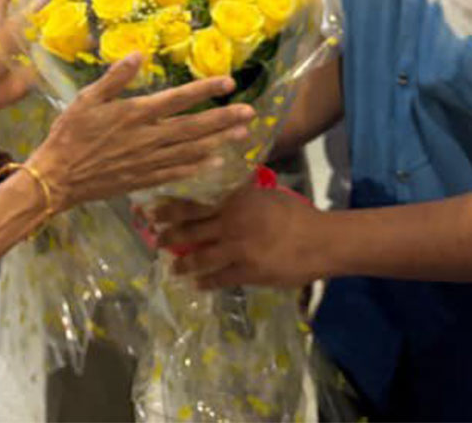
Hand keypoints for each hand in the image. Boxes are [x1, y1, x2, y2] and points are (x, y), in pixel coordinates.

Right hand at [29, 55, 252, 210]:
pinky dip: (198, 166)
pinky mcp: (144, 179)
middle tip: (250, 113)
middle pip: (194, 127)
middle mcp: (148, 138)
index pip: (179, 99)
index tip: (229, 83)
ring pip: (191, 150)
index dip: (205, 90)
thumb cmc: (69, 134)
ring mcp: (148, 161)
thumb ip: (115, 78)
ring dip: (219, 141)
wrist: (58, 178)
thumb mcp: (86, 99)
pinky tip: (214, 162)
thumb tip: (138, 53)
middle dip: (224, 119)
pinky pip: (177, 171)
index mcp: (135, 114)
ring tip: (242, 135)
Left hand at [151, 182, 324, 289]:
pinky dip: (205, 282)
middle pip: (190, 230)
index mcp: (234, 201)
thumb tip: (225, 187)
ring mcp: (237, 249)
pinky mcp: (247, 272)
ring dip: (182, 263)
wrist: (319, 241)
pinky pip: (219, 279)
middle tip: (154, 239)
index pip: (193, 202)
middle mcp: (230, 223)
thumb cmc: (295, 214)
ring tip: (172, 267)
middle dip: (168, 236)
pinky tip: (195, 284)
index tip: (152, 210)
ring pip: (200, 257)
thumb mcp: (265, 195)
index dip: (170, 208)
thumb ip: (242, 193)